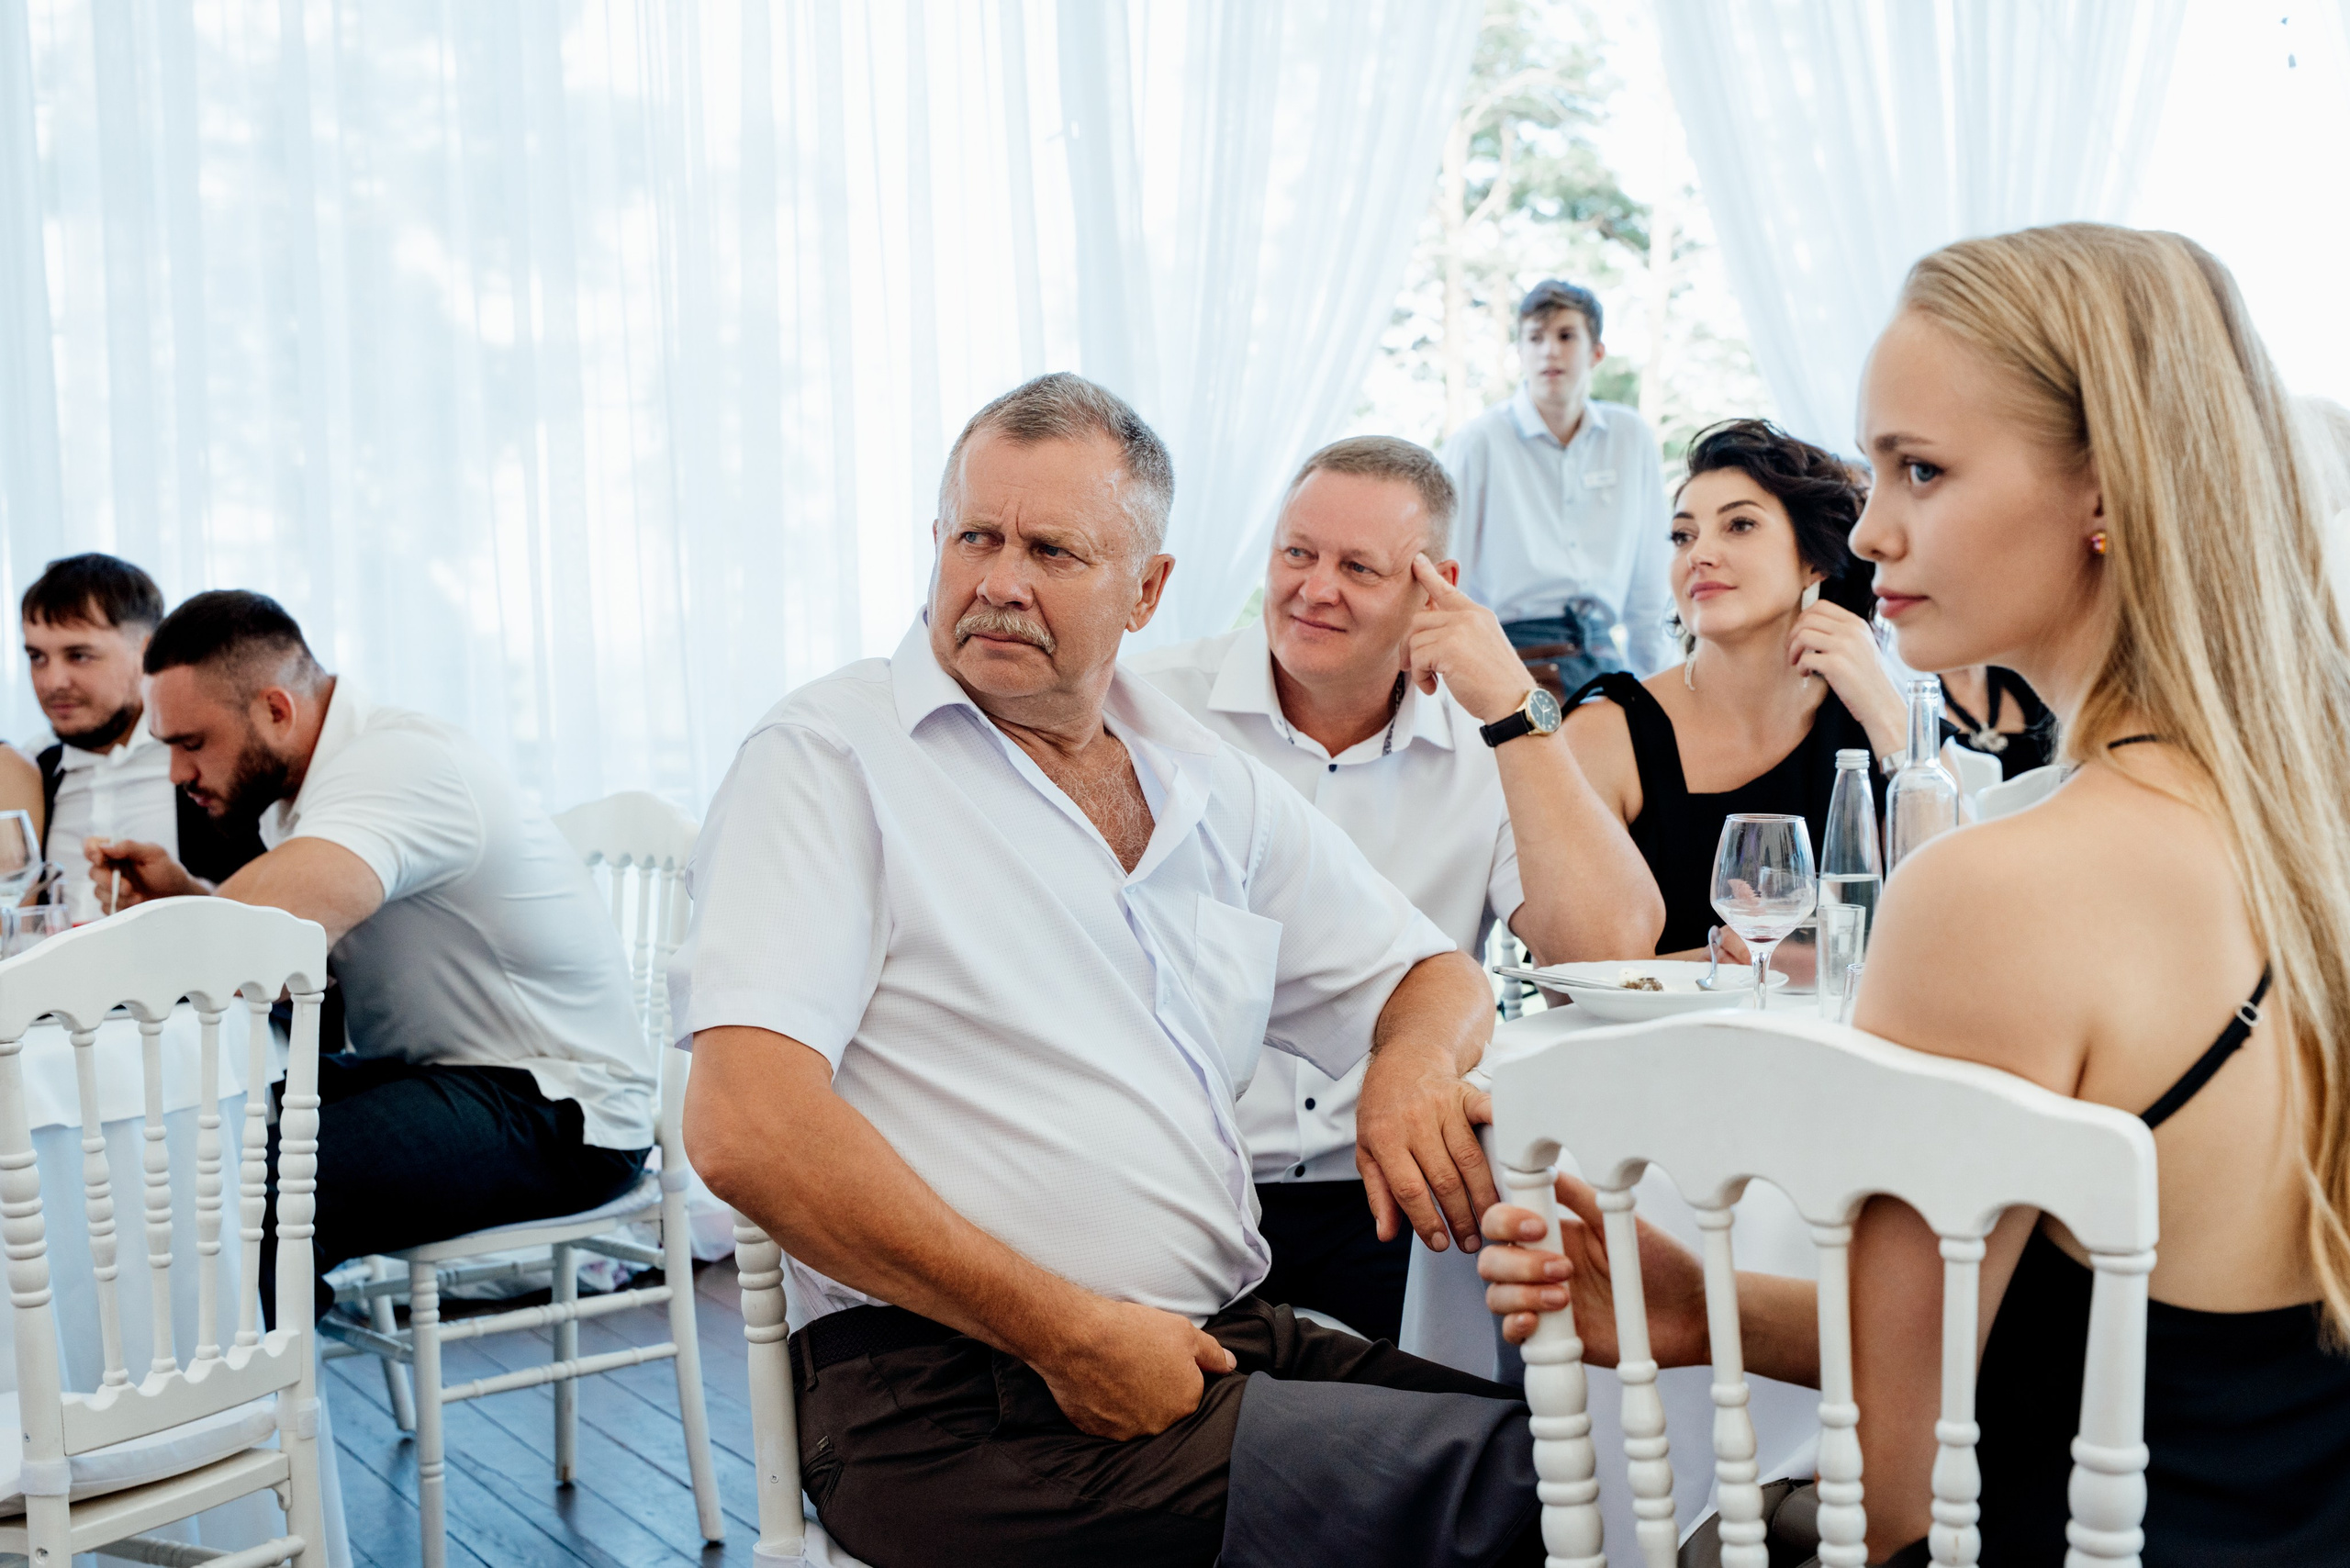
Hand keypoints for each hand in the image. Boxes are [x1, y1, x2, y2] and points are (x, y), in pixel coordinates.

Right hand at [84, 838, 204, 911]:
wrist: (178, 895)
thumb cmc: (168, 871)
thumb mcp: (154, 853)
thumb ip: (130, 847)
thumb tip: (105, 846)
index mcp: (117, 852)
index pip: (92, 845)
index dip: (90, 851)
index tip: (99, 859)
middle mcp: (111, 868)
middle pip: (93, 872)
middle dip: (108, 881)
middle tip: (128, 887)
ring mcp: (111, 886)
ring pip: (98, 892)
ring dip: (118, 897)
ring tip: (139, 897)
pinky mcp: (114, 902)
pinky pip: (106, 906)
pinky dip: (120, 906)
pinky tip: (136, 904)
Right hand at [1030, 1296, 1236, 1439]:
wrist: (1081, 1338)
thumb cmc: (1134, 1331)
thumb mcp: (1184, 1331)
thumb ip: (1212, 1353)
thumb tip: (1231, 1366)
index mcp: (1185, 1402)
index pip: (1187, 1391)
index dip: (1171, 1371)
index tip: (1154, 1355)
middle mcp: (1160, 1425)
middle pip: (1161, 1408)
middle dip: (1152, 1389)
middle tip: (1134, 1362)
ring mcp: (1127, 1432)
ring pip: (1133, 1417)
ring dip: (1128, 1401)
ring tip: (1114, 1372)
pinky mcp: (1097, 1432)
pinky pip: (1106, 1421)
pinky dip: (1103, 1407)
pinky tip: (1097, 1383)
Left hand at [1357, 1056, 1498, 1253]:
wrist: (1403, 1060)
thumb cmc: (1384, 1108)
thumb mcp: (1367, 1150)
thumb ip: (1378, 1193)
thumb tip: (1386, 1233)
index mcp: (1386, 1137)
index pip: (1409, 1189)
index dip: (1426, 1220)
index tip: (1440, 1243)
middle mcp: (1415, 1121)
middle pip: (1443, 1178)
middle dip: (1460, 1217)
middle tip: (1472, 1240)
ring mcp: (1443, 1106)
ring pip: (1469, 1158)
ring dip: (1483, 1194)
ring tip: (1491, 1219)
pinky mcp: (1466, 1095)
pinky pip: (1488, 1115)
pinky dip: (1503, 1135)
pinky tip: (1513, 1161)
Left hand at [1405, 556, 1535, 724]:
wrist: (1514, 702)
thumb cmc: (1497, 684)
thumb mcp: (1481, 647)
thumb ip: (1459, 634)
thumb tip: (1428, 634)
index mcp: (1478, 614)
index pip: (1448, 590)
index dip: (1429, 576)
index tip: (1417, 562)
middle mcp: (1469, 616)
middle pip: (1419, 619)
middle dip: (1410, 645)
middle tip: (1412, 666)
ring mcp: (1459, 628)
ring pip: (1415, 639)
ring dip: (1416, 665)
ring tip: (1431, 681)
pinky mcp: (1449, 646)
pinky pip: (1417, 657)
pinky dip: (1419, 676)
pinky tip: (1433, 687)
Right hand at [1477, 1171, 1708, 1365]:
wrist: (1692, 1314)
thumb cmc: (1665, 1265)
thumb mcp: (1622, 1223)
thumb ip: (1582, 1198)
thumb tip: (1547, 1167)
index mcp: (1555, 1235)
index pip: (1502, 1221)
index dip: (1506, 1222)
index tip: (1539, 1228)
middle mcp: (1542, 1267)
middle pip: (1491, 1260)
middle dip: (1516, 1263)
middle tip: (1564, 1269)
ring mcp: (1545, 1303)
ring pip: (1496, 1296)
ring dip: (1520, 1295)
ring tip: (1563, 1298)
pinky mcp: (1555, 1339)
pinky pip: (1513, 1333)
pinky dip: (1516, 1326)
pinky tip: (1540, 1321)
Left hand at [1787, 600, 1903, 752]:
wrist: (1881, 703)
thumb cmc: (1867, 678)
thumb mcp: (1861, 645)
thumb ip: (1842, 632)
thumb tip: (1809, 623)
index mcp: (1857, 624)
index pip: (1821, 606)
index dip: (1803, 618)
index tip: (1800, 634)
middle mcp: (1852, 631)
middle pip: (1807, 618)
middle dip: (1793, 634)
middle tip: (1793, 650)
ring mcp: (1845, 647)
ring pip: (1802, 635)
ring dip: (1793, 650)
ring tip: (1798, 662)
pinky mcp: (1836, 665)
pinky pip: (1805, 658)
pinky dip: (1801, 667)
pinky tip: (1807, 674)